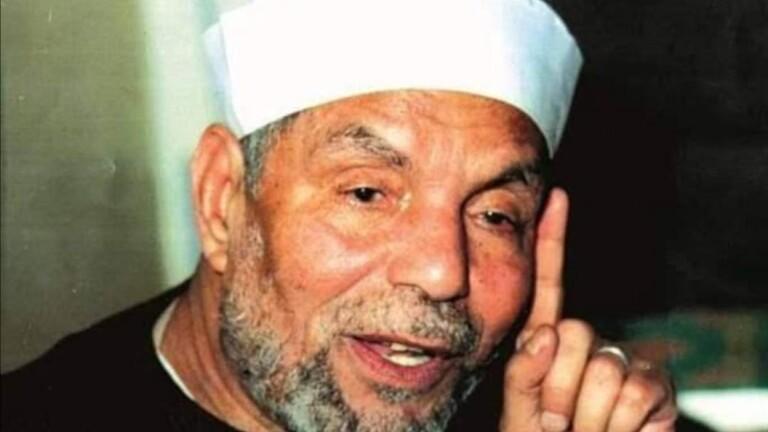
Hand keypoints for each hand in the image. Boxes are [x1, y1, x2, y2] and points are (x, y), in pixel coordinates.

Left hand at [499, 188, 676, 431]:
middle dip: (556, 389)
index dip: (553, 242)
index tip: (556, 197)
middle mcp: (589, 343)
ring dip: (587, 416)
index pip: (549, 285)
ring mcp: (624, 362)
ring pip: (604, 369)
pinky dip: (620, 427)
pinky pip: (636, 392)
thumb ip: (522, 375)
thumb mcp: (519, 414)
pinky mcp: (656, 385)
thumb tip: (549, 334)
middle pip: (574, 333)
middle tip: (555, 423)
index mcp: (549, 343)